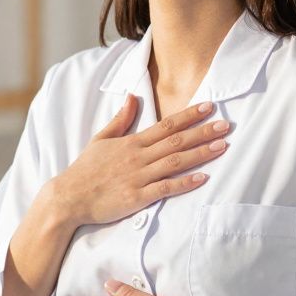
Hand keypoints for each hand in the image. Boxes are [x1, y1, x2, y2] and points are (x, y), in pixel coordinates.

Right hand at [41, 94, 230, 227]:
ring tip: (222, 146)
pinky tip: (203, 178)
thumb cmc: (85, 170)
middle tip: (227, 125)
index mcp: (131, 142)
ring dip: (201, 153)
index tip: (209, 107)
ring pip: (175, 162)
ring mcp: (138, 177)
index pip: (166, 125)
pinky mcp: (137, 197)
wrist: (69, 197)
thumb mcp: (101, 139)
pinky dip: (185, 183)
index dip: (189, 115)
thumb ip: (120, 119)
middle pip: (176, 141)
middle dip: (203, 132)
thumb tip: (131, 97)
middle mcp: (138, 157)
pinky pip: (165, 188)